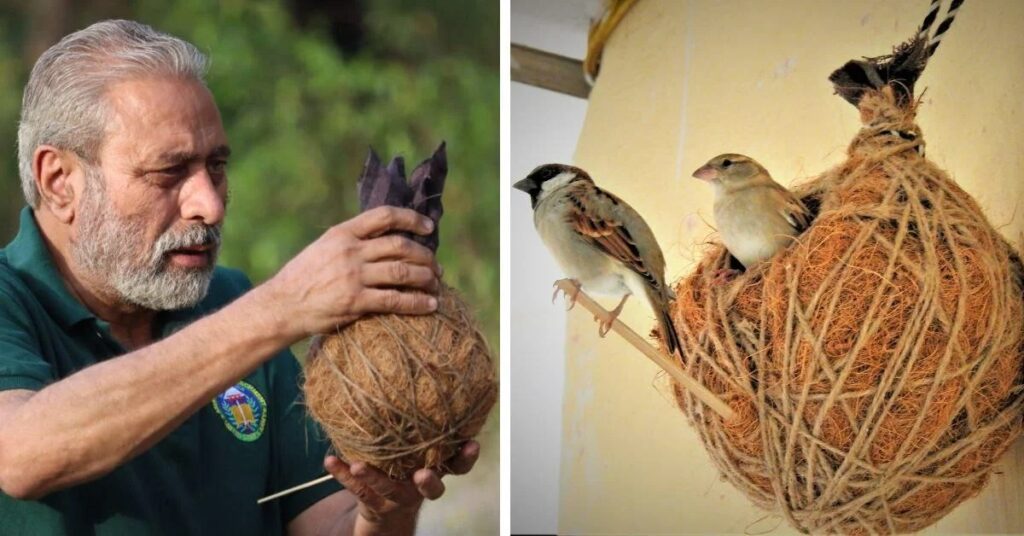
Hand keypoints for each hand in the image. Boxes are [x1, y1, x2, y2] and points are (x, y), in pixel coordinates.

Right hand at [261, 207, 441, 339]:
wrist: (281, 306)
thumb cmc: (303, 278)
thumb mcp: (323, 248)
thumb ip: (351, 242)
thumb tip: (385, 241)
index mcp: (342, 233)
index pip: (384, 216)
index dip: (411, 219)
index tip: (428, 227)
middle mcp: (349, 251)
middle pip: (400, 246)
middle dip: (424, 256)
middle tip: (436, 266)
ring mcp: (353, 276)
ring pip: (402, 272)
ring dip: (425, 278)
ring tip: (436, 284)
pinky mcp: (355, 301)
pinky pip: (395, 300)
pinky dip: (417, 302)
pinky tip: (430, 304)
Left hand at [324, 441, 479, 535]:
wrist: (386, 510)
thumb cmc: (406, 464)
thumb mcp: (418, 448)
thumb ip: (423, 426)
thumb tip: (420, 373)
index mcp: (436, 468)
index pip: (458, 465)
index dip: (466, 456)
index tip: (472, 443)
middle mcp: (419, 486)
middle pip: (432, 488)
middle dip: (429, 481)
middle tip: (423, 474)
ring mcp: (396, 496)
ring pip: (388, 490)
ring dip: (374, 477)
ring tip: (358, 466)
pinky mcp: (373, 501)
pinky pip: (356, 489)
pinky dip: (340, 474)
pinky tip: (329, 460)